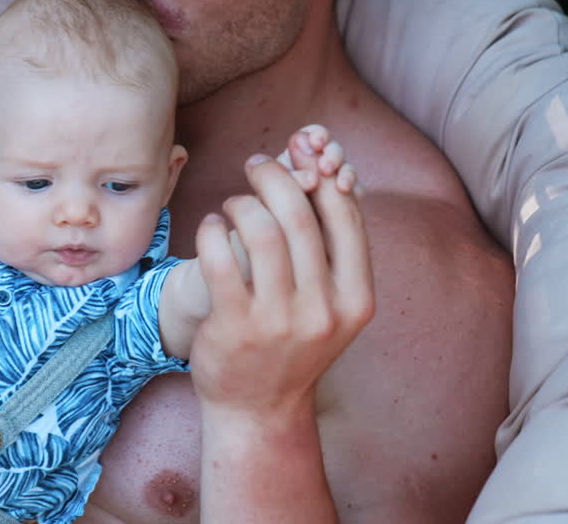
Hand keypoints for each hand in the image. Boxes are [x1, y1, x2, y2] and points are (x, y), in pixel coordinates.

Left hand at [189, 126, 372, 423]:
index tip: (300, 157)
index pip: (346, 218)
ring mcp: (278, 320)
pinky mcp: (235, 325)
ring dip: (242, 202)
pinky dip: (212, 230)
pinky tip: (211, 227)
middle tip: (256, 164)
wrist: (258, 408)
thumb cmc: (293, 342)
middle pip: (300, 216)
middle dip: (276, 176)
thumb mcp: (330, 305)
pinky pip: (220, 258)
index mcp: (356, 300)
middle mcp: (323, 311)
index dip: (322, 177)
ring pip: (261, 231)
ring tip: (233, 202)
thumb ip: (331, 250)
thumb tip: (325, 174)